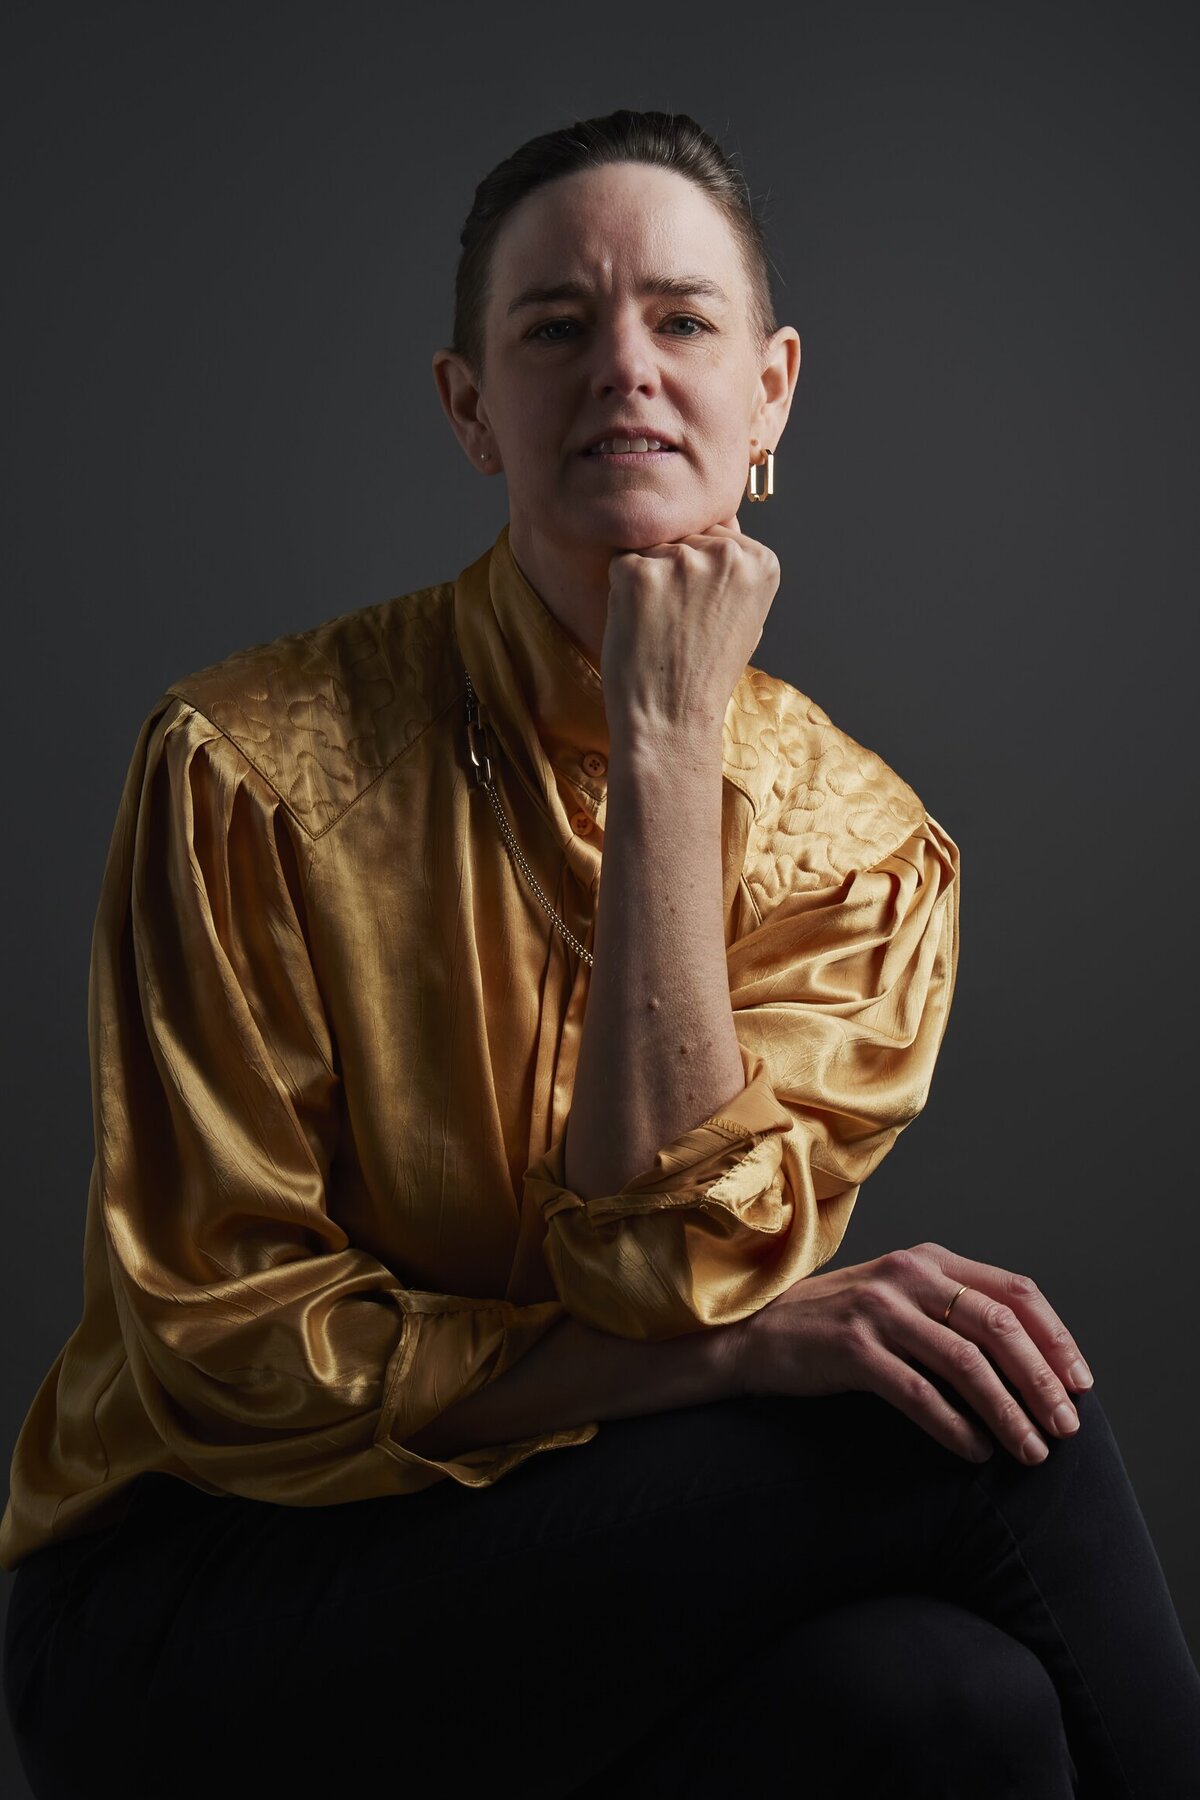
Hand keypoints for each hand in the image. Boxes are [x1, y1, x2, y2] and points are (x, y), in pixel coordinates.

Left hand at [601, 515, 779, 740]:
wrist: (672, 720)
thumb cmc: (705, 676)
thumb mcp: (746, 619)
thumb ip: (736, 572)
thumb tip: (719, 526)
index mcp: (761, 562)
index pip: (718, 534)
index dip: (702, 574)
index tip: (703, 611)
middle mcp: (727, 553)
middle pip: (685, 537)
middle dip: (675, 571)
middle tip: (678, 624)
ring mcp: (682, 560)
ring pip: (653, 548)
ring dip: (649, 580)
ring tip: (660, 627)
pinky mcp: (639, 572)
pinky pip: (622, 563)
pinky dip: (623, 592)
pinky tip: (639, 626)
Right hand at [724, 1242, 1093, 1465]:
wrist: (757, 1334)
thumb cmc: (839, 1324)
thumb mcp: (901, 1300)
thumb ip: (954, 1312)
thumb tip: (1032, 1363)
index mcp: (930, 1260)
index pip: (1015, 1290)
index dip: (1055, 1338)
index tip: (1080, 1383)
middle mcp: (909, 1275)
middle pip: (999, 1326)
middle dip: (1042, 1382)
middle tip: (1065, 1428)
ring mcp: (880, 1309)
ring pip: (967, 1363)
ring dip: (1007, 1412)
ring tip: (1029, 1451)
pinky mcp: (853, 1348)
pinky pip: (919, 1393)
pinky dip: (955, 1427)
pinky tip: (975, 1452)